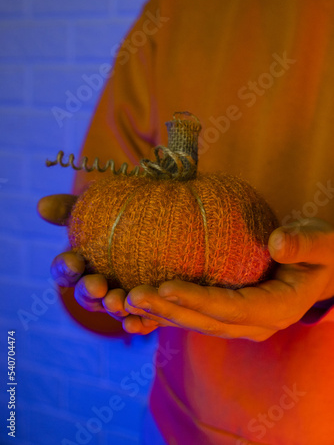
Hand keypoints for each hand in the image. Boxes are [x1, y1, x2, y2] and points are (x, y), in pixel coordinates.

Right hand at [37, 194, 162, 333]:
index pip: (65, 270)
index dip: (66, 268)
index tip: (73, 261)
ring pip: (113, 308)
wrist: (153, 226)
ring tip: (119, 300)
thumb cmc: (114, 218)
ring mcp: (119, 300)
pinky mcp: (143, 309)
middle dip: (89, 292)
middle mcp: (97, 287)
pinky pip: (139, 320)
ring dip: (113, 307)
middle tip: (97, 285)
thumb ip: (69, 209)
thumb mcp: (94, 210)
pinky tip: (141, 322)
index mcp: (80, 267)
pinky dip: (137, 324)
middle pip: (87, 295)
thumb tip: (42, 205)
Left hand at [124, 218, 333, 340]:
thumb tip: (278, 242)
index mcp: (277, 308)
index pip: (232, 308)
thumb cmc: (320, 251)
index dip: (198, 300)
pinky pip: (195, 318)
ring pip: (196, 323)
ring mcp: (240, 323)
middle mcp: (255, 323)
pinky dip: (167, 315)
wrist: (321, 269)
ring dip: (161, 315)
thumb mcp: (321, 242)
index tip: (165, 287)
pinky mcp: (228, 316)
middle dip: (168, 311)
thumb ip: (304, 243)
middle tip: (131, 297)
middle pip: (206, 321)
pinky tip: (138, 310)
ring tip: (126, 303)